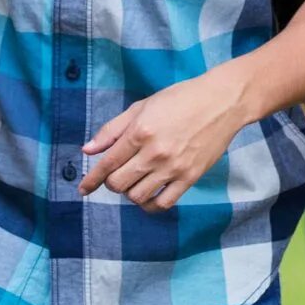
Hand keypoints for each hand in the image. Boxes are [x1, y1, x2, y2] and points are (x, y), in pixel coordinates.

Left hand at [79, 68, 251, 211]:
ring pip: (137, 196)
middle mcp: (154, 152)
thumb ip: (112, 129)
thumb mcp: (142, 106)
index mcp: (140, 132)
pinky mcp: (190, 177)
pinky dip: (150, 205)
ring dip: (130, 192)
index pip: (107, 163)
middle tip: (117, 175)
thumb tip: (88, 150)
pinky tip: (149, 196)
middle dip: (112, 183)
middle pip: (119, 184)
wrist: (222, 102)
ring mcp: (173, 167)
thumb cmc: (181, 99)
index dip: (91, 179)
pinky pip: (163, 203)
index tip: (83, 189)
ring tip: (136, 181)